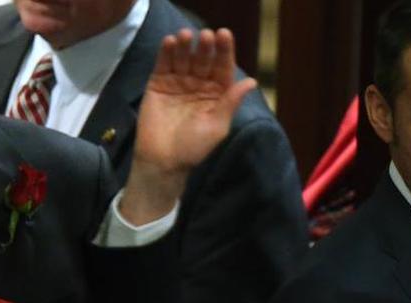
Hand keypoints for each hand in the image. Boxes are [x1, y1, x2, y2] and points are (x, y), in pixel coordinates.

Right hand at [121, 28, 256, 224]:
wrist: (162, 161)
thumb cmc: (193, 148)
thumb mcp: (217, 126)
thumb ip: (230, 102)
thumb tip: (251, 82)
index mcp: (217, 94)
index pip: (222, 68)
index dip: (224, 51)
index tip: (224, 35)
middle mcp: (199, 85)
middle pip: (203, 59)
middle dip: (205, 47)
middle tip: (206, 36)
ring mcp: (178, 82)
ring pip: (184, 58)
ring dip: (186, 45)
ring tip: (186, 35)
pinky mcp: (159, 83)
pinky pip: (164, 64)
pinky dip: (167, 52)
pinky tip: (171, 42)